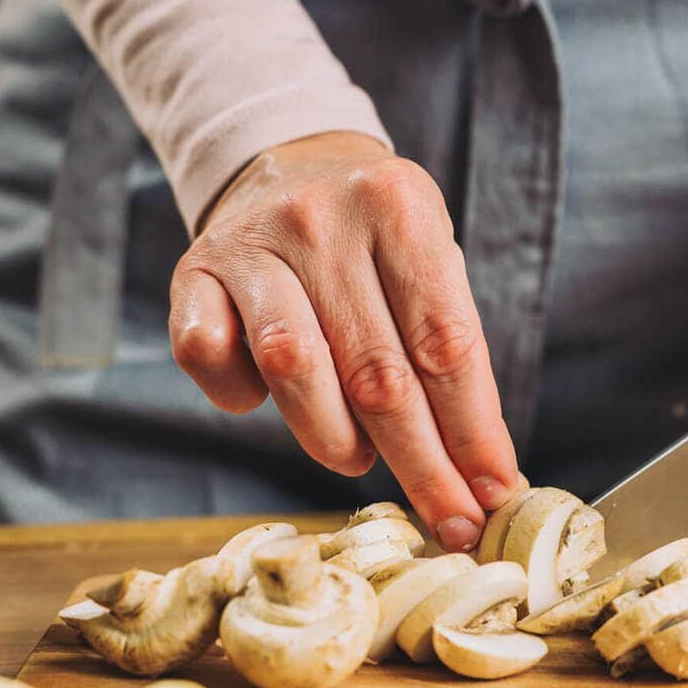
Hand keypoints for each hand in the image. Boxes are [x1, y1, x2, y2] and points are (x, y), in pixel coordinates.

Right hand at [169, 131, 523, 549]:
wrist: (287, 163)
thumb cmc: (374, 240)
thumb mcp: (427, 263)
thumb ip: (448, 354)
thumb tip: (482, 475)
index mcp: (400, 207)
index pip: (445, 345)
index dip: (472, 433)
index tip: (493, 495)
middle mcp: (323, 219)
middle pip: (378, 374)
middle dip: (421, 465)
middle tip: (450, 523)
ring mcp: (253, 243)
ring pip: (294, 370)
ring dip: (334, 440)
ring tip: (358, 459)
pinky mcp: (194, 272)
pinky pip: (209, 358)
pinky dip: (239, 397)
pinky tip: (265, 399)